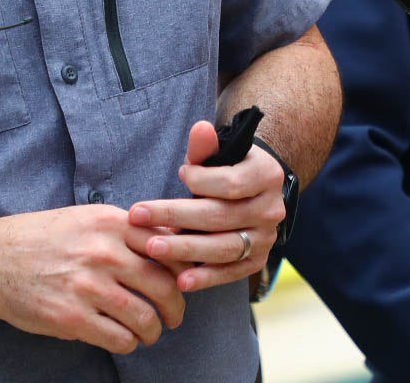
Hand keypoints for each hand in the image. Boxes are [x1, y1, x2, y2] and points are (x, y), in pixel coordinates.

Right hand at [0, 205, 184, 353]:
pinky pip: (120, 339)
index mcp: (109, 222)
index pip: (167, 248)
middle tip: (173, 317)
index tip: (183, 282)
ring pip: (145, 318)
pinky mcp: (72, 318)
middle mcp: (103, 252)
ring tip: (148, 333)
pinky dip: (128, 344)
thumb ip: (122, 230)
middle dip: (176, 308)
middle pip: (164, 286)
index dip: (182, 270)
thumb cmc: (39, 238)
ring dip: (153, 331)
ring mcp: (88, 286)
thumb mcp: (84, 219)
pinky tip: (123, 339)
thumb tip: (166, 247)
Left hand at [127, 121, 285, 293]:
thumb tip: (201, 128)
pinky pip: (231, 272)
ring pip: (224, 248)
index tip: (180, 173)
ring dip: (185, 250)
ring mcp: (266, 238)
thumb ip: (206, 147)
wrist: (253, 191)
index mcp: (266, 176)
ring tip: (152, 248)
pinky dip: (206, 278)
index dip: (202, 180)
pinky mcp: (257, 261)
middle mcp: (271, 210)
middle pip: (220, 216)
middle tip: (138, 216)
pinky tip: (181, 281)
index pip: (231, 183)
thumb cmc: (228, 167)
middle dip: (176, 216)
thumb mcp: (219, 153)